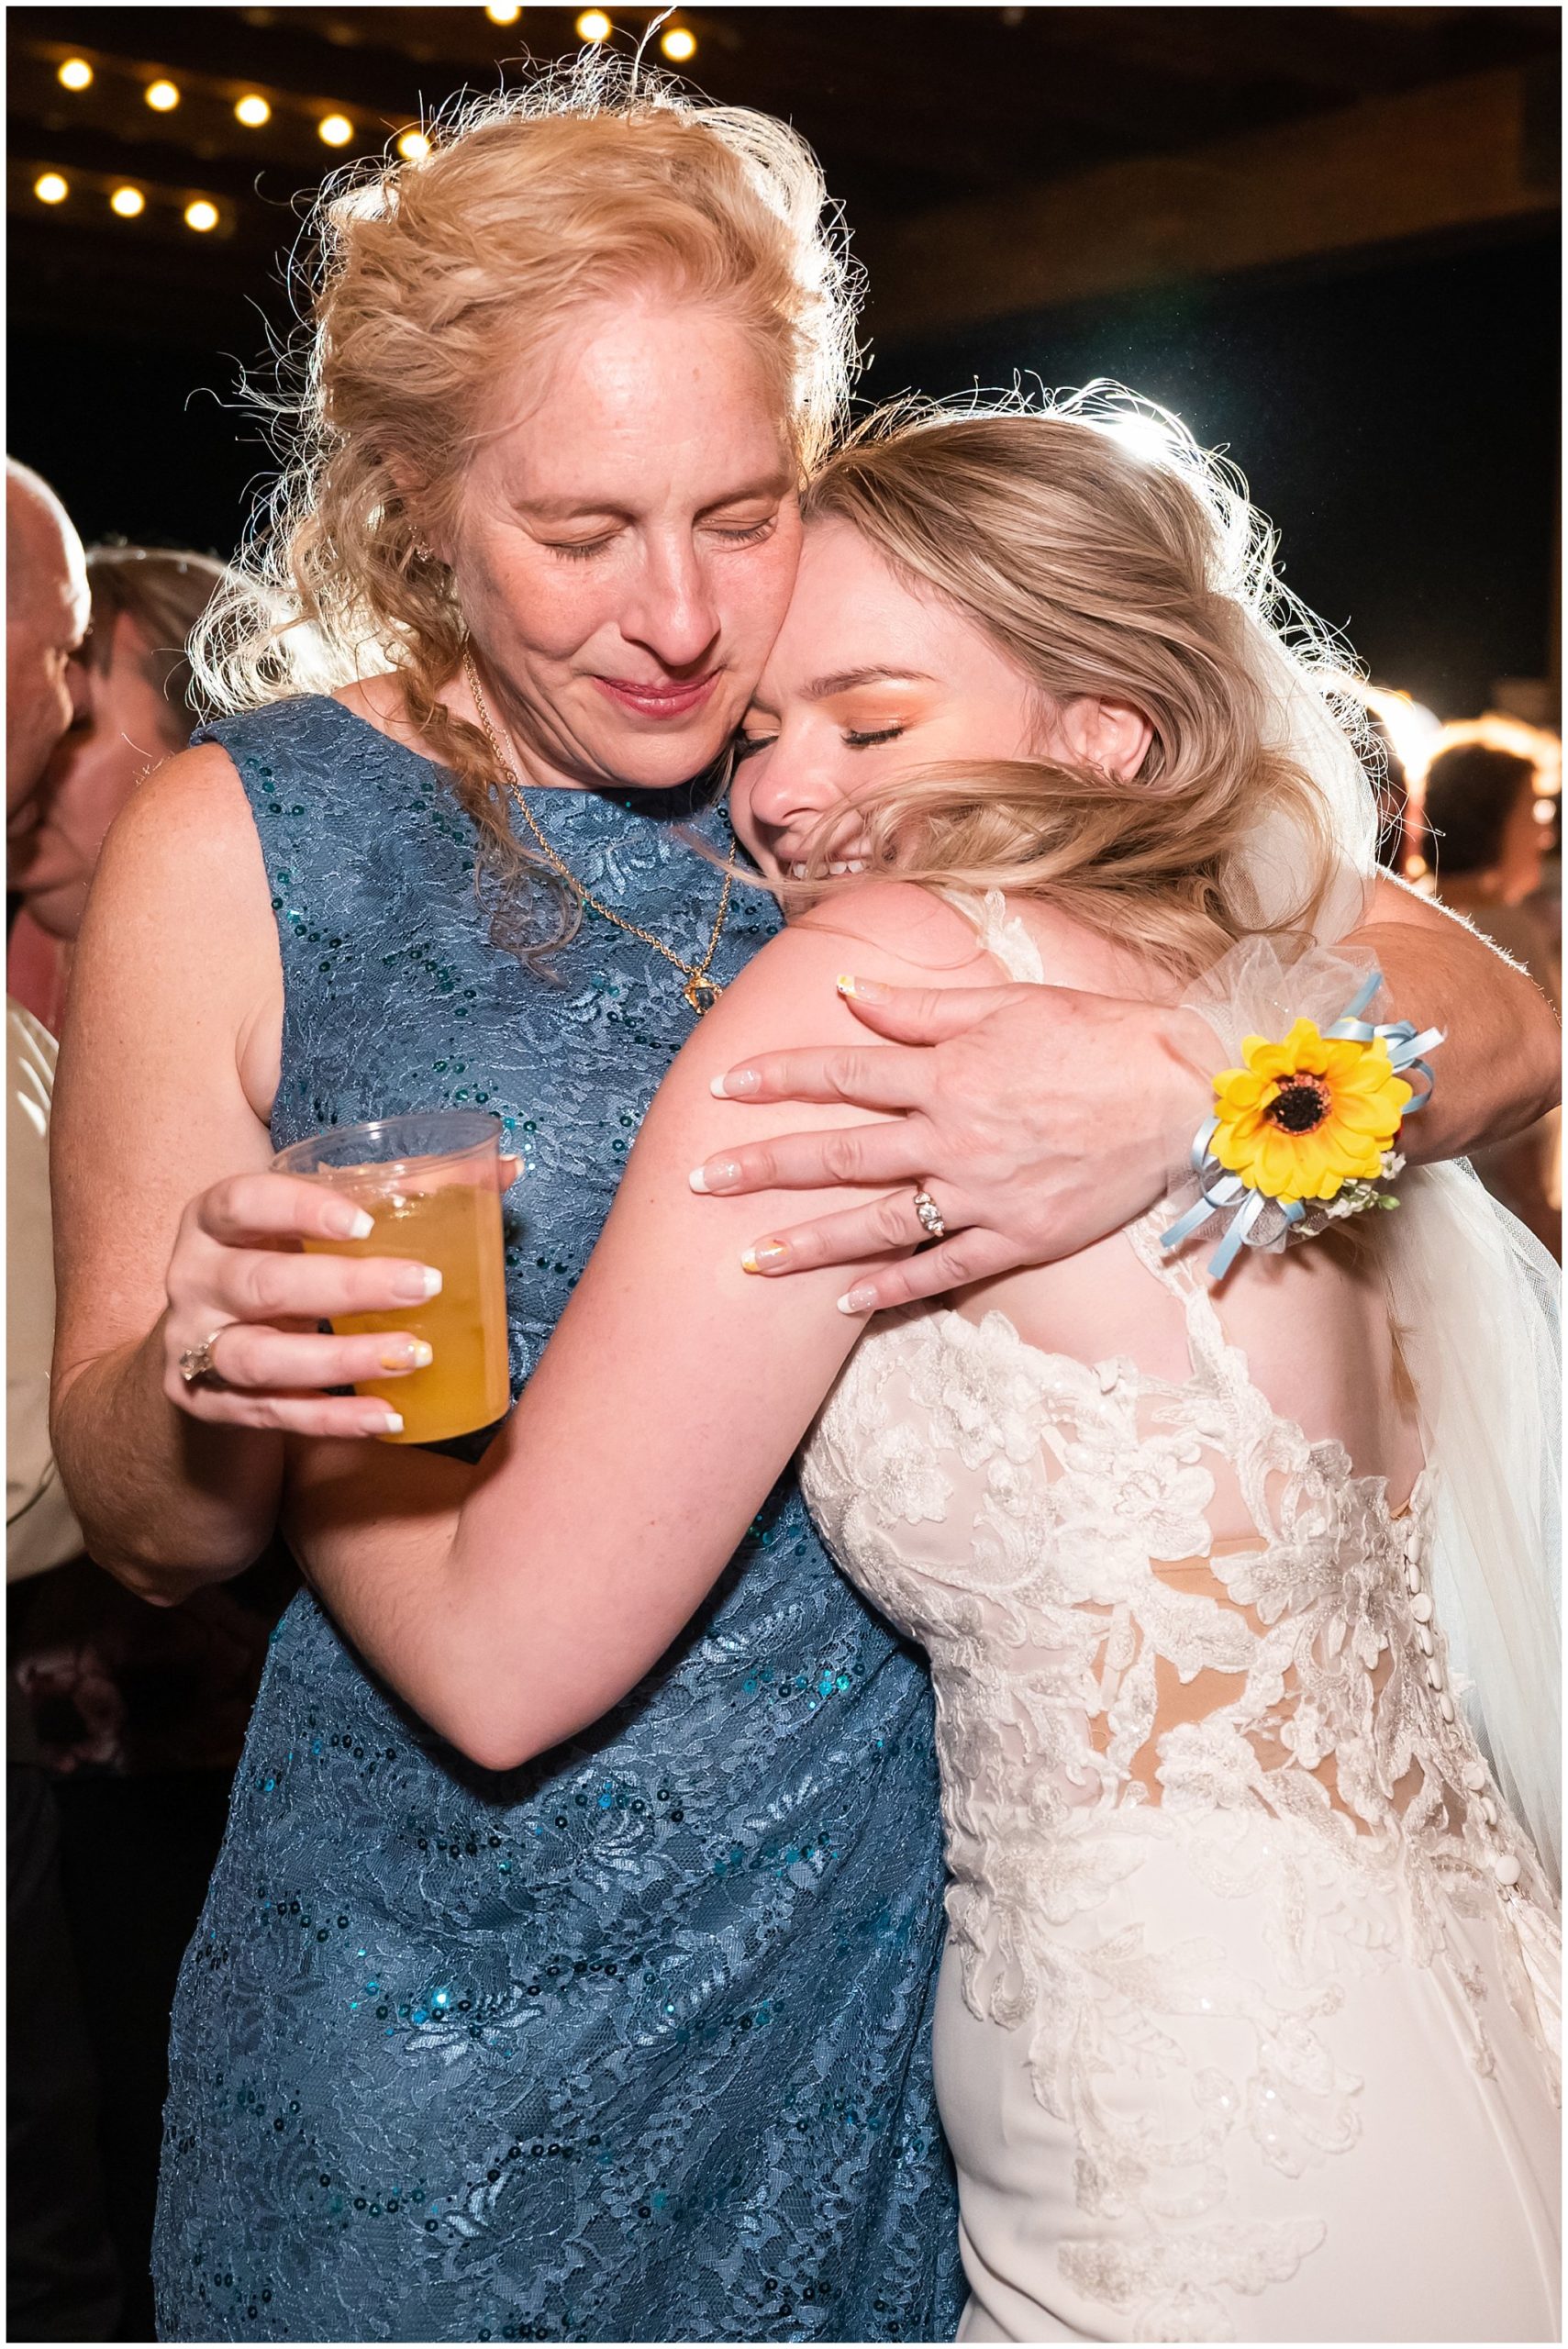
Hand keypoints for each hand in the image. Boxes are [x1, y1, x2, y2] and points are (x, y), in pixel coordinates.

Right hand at [160, 1169, 449, 1436]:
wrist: (204, 1338)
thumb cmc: (279, 1259)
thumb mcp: (310, 1223)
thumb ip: (398, 1193)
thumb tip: (505, 1167)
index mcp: (213, 1221)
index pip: (242, 1203)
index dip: (299, 1209)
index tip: (365, 1224)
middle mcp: (193, 1280)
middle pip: (262, 1284)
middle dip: (347, 1288)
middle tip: (425, 1287)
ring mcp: (193, 1346)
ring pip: (261, 1358)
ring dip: (342, 1360)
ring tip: (414, 1355)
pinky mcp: (209, 1403)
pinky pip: (274, 1414)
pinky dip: (334, 1418)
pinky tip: (390, 1417)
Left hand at [690, 976, 1213, 1310]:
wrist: (1179, 1095)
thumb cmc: (1095, 1036)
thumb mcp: (1004, 1002)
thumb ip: (918, 1004)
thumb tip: (844, 989)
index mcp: (945, 1071)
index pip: (840, 1074)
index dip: (776, 1078)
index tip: (722, 1086)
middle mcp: (952, 1135)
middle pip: (838, 1154)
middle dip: (762, 1167)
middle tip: (701, 1181)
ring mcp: (981, 1193)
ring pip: (876, 1223)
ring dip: (808, 1242)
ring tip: (750, 1260)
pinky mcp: (1016, 1236)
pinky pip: (941, 1268)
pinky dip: (892, 1287)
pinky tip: (845, 1301)